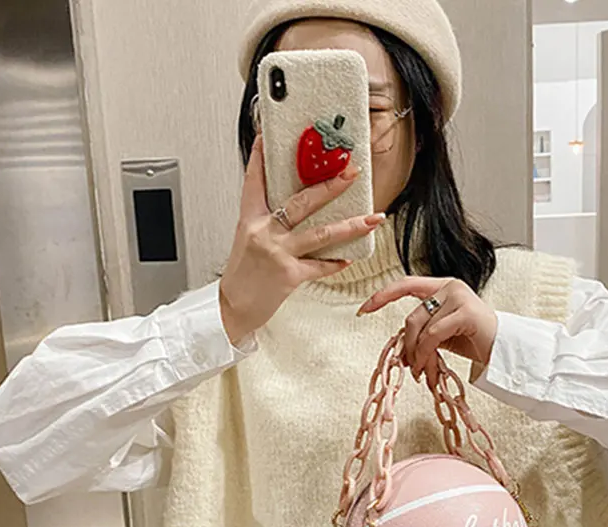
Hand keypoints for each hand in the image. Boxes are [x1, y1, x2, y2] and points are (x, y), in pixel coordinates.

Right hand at [219, 135, 385, 344]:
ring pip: (320, 233)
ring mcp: (277, 252)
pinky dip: (335, 263)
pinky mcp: (289, 274)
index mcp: (250, 219)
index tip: (270, 137)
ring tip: (373, 218)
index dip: (262, 157)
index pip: (255, 181)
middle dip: (330, 185)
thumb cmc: (243, 275)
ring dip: (351, 225)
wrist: (233, 308)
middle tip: (350, 171)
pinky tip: (349, 258)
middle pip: (301, 201)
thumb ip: (267, 221)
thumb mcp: (248, 240)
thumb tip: (292, 207)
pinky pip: (319, 266)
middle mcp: (263, 232)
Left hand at [357, 277, 497, 385]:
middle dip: (408, 345)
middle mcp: (450, 286)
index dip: (383, 295)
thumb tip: (400, 348)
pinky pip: (433, 335)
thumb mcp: (443, 333)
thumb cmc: (474, 341)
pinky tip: (427, 368)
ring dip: (416, 354)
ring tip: (420, 371)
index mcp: (442, 287)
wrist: (505, 350)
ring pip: (420, 327)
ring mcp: (459, 297)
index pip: (406, 284)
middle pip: (411, 316)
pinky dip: (426, 353)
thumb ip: (423, 331)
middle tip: (410, 367)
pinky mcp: (466, 313)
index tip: (364, 309)